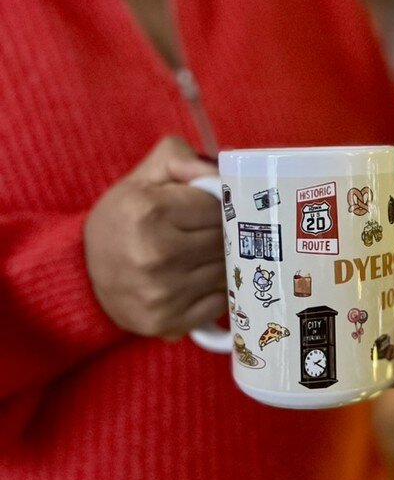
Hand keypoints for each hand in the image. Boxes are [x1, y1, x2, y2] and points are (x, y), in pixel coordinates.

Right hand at [84, 136, 224, 339]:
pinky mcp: (168, 321)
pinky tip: (200, 280)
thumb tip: (218, 172)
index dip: (221, 206)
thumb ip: (179, 159)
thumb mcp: (143, 179)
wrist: (81, 272)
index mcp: (149, 212)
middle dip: (224, 233)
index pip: (218, 207)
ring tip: (205, 255)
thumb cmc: (122, 219)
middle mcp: (155, 254)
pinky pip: (220, 302)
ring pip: (225, 271)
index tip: (211, 209)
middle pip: (225, 240)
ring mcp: (162, 293)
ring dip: (223, 263)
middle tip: (211, 232)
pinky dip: (217, 291)